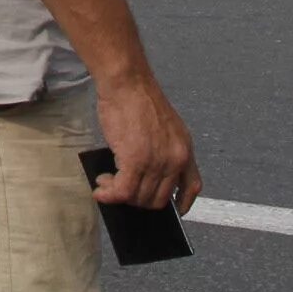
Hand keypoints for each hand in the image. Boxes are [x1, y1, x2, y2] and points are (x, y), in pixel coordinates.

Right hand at [92, 76, 202, 212]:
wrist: (127, 82)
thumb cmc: (138, 98)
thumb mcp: (164, 126)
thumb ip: (163, 150)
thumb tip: (145, 174)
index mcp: (185, 150)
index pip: (192, 186)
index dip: (183, 203)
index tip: (174, 209)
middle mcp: (175, 160)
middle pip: (159, 199)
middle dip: (137, 199)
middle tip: (119, 187)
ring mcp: (156, 162)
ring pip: (139, 198)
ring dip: (119, 195)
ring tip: (105, 182)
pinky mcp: (135, 161)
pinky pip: (122, 191)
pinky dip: (109, 195)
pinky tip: (100, 189)